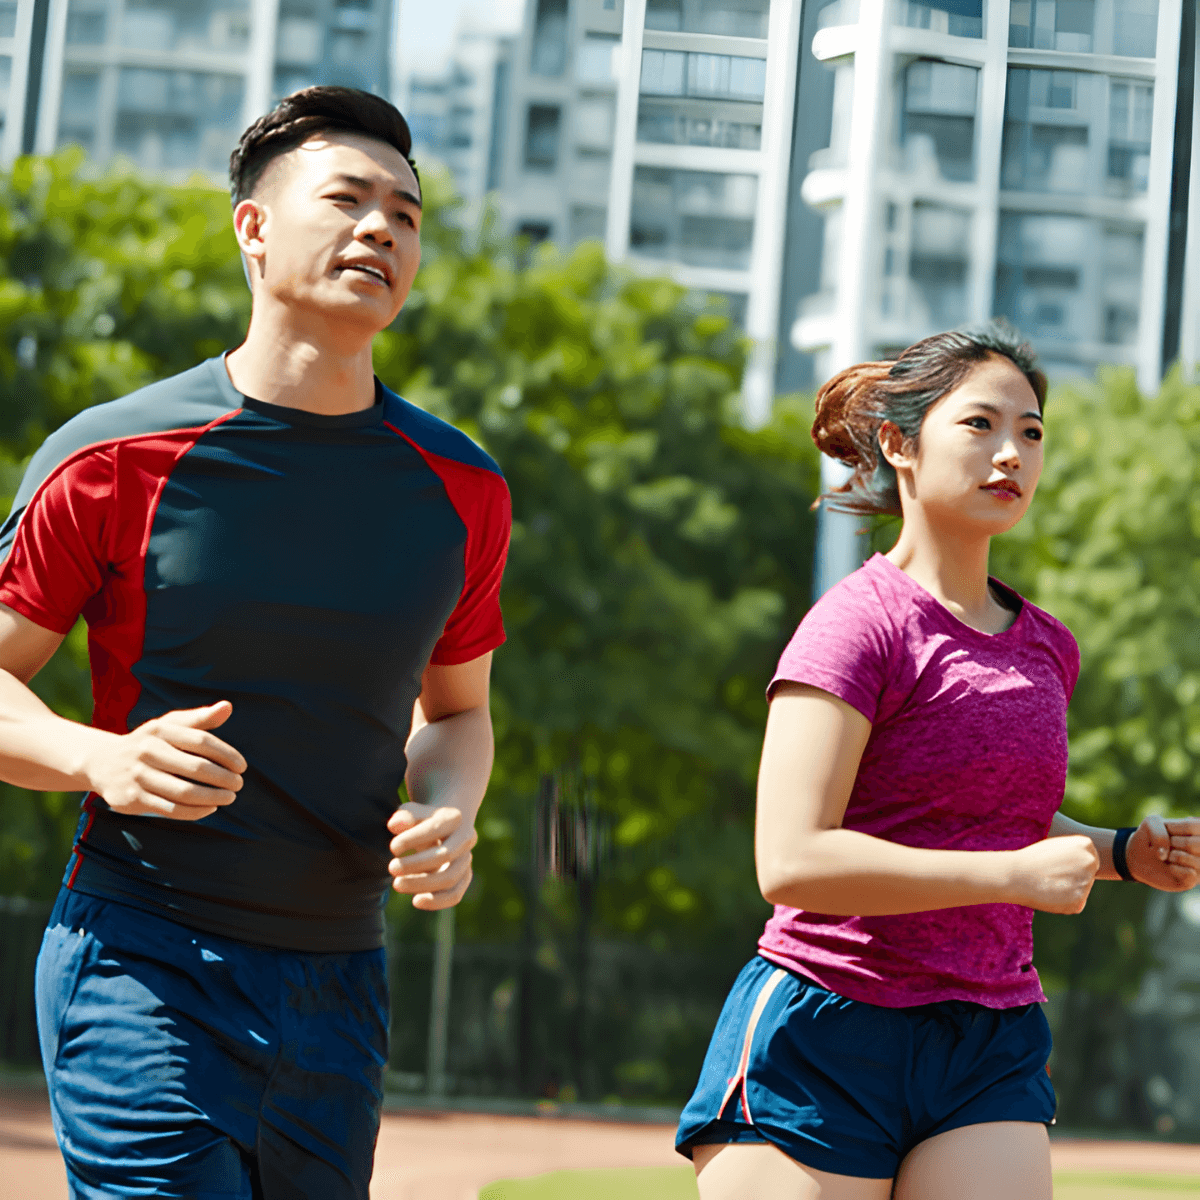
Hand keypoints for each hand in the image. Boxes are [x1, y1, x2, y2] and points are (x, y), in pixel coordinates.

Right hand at [85, 701, 244, 820]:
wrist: (102, 762)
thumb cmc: (148, 742)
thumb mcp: (169, 725)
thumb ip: (199, 719)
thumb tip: (227, 707)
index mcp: (160, 730)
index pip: (202, 741)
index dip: (227, 754)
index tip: (242, 766)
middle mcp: (147, 751)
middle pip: (196, 767)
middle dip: (223, 778)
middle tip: (238, 785)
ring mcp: (137, 776)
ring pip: (184, 792)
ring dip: (212, 797)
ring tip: (229, 797)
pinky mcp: (130, 800)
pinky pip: (170, 809)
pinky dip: (195, 811)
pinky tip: (210, 808)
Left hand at [387, 801, 476, 909]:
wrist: (441, 828)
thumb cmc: (420, 820)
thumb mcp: (411, 812)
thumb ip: (403, 817)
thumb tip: (394, 825)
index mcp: (454, 817)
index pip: (436, 828)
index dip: (413, 838)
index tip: (393, 847)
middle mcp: (466, 838)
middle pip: (445, 855)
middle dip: (416, 863)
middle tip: (391, 868)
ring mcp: (466, 859)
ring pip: (450, 878)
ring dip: (422, 884)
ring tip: (397, 884)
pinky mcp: (463, 877)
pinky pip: (455, 894)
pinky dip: (437, 901)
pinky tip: (415, 901)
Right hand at [1008, 835, 1099, 912]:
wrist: (1016, 876)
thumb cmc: (1031, 859)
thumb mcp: (1055, 847)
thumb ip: (1073, 854)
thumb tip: (1084, 866)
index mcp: (1086, 844)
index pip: (1088, 859)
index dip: (1071, 864)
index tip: (1056, 863)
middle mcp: (1090, 862)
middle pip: (1087, 874)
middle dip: (1073, 877)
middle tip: (1051, 875)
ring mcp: (1087, 882)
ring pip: (1080, 890)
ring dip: (1067, 890)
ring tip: (1047, 884)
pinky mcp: (1079, 901)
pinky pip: (1075, 903)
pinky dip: (1063, 902)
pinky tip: (1049, 894)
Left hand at [1125, 815, 1199, 891]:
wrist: (1140, 858)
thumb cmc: (1151, 838)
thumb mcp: (1150, 825)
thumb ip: (1158, 831)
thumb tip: (1164, 853)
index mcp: (1198, 830)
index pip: (1191, 826)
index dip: (1172, 828)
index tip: (1165, 830)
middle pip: (1192, 844)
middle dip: (1171, 843)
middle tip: (1166, 845)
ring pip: (1193, 860)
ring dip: (1172, 856)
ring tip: (1168, 856)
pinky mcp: (1195, 880)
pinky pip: (1190, 874)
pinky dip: (1174, 869)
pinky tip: (1170, 867)